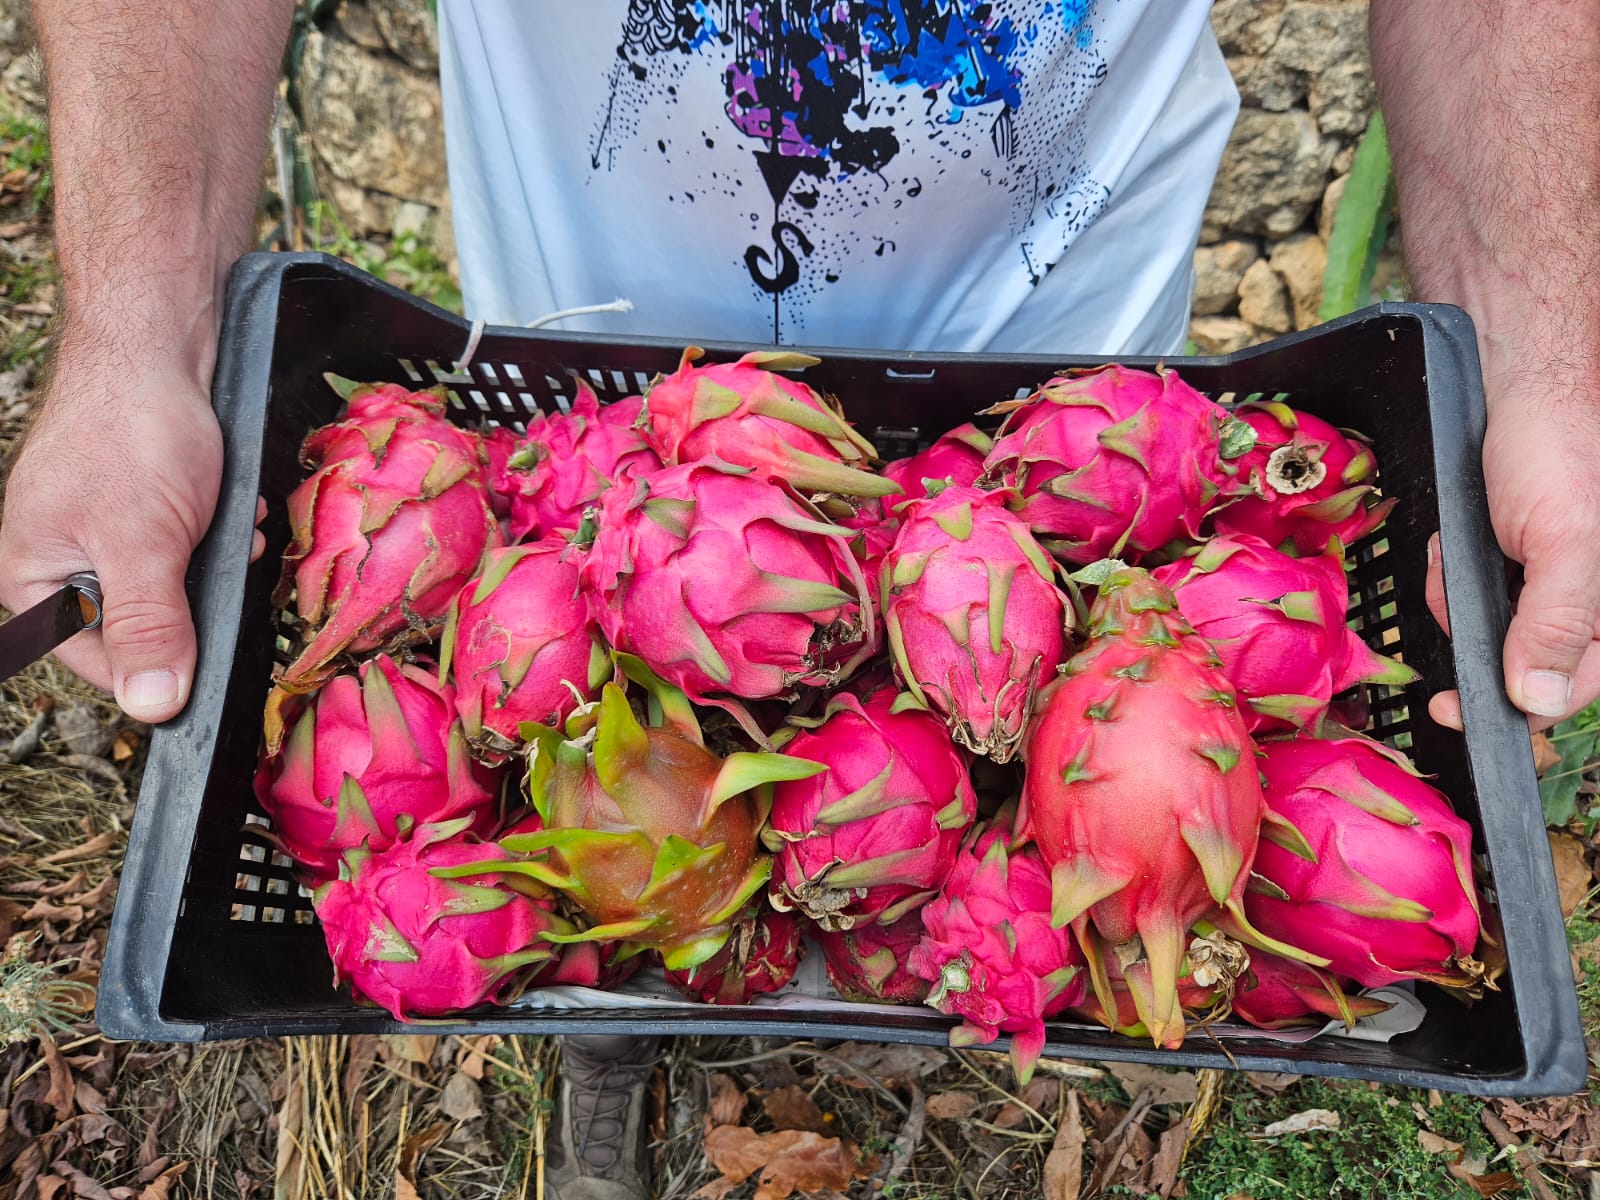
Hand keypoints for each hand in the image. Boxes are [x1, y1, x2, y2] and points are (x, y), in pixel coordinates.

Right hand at [0, 357, 251, 722]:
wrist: (158, 344)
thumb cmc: (133, 433)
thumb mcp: (144, 543)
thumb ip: (149, 626)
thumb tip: (151, 706)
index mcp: (32, 581)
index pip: (100, 667)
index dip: (160, 665)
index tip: (208, 649)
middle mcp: (59, 563)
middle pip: (144, 628)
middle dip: (195, 603)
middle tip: (220, 565)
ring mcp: (98, 533)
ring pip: (174, 588)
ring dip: (213, 566)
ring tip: (229, 529)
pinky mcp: (139, 509)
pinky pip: (186, 549)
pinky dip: (217, 536)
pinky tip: (234, 511)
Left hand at [1427, 391, 1599, 730]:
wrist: (1522, 395)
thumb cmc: (1556, 452)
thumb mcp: (1563, 540)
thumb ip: (1556, 623)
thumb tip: (1539, 700)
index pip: (1571, 691)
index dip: (1512, 710)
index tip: (1449, 711)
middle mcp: (1594, 604)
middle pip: (1525, 663)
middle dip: (1478, 630)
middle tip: (1457, 589)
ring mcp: (1558, 585)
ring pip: (1495, 632)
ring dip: (1461, 599)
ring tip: (1460, 552)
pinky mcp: (1525, 567)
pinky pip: (1481, 598)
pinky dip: (1458, 576)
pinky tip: (1458, 543)